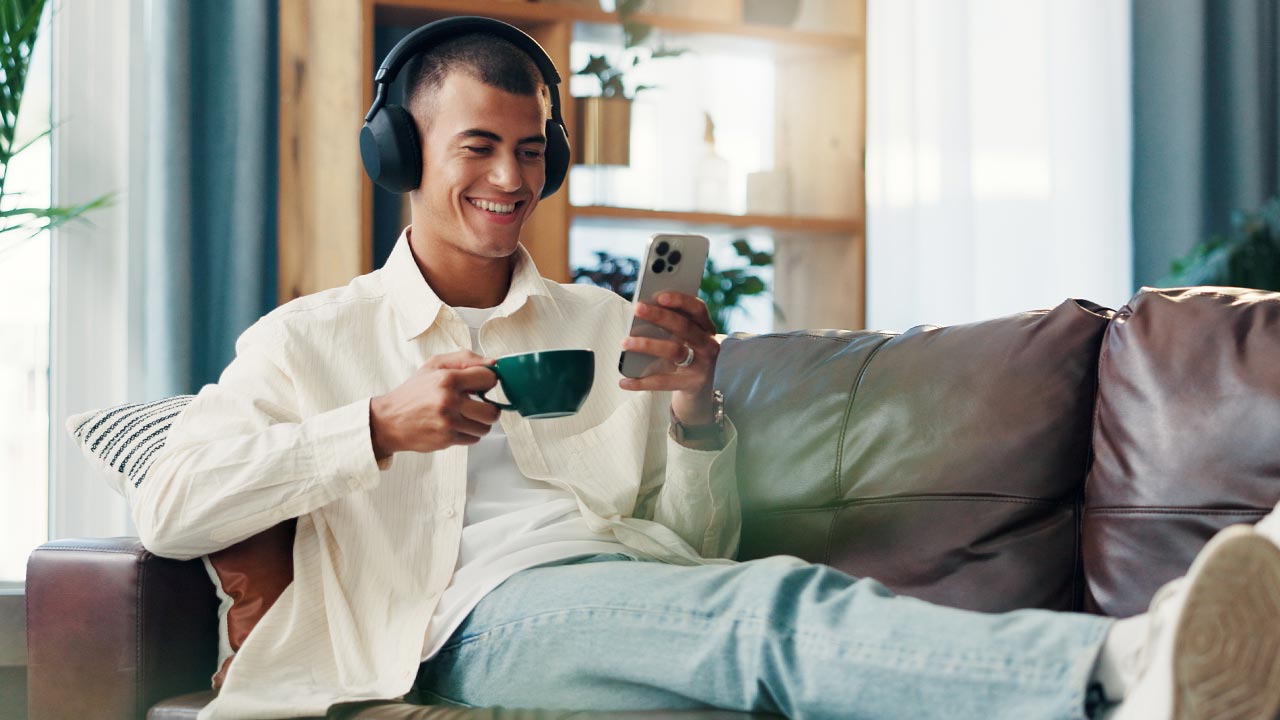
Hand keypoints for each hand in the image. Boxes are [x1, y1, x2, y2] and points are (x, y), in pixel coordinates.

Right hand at [369, 349, 501, 459]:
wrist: (389, 420)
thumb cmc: (413, 392)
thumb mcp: (433, 366)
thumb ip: (464, 359)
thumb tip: (492, 363)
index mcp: (448, 379)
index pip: (489, 378)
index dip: (487, 382)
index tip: (481, 385)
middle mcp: (449, 401)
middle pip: (492, 411)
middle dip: (489, 408)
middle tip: (479, 405)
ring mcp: (448, 422)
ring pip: (485, 427)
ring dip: (479, 423)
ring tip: (466, 416)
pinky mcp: (446, 439)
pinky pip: (473, 439)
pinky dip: (468, 433)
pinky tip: (455, 425)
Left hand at [619, 292, 720, 424]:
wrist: (705, 388)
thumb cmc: (688, 353)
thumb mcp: (687, 338)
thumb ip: (672, 325)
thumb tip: (642, 314)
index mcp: (706, 327)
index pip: (697, 309)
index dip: (681, 301)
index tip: (660, 295)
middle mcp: (708, 344)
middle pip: (684, 327)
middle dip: (660, 316)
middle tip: (637, 309)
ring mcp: (702, 365)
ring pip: (674, 351)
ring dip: (648, 345)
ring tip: (625, 342)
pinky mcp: (692, 384)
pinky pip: (664, 382)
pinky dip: (642, 382)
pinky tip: (624, 381)